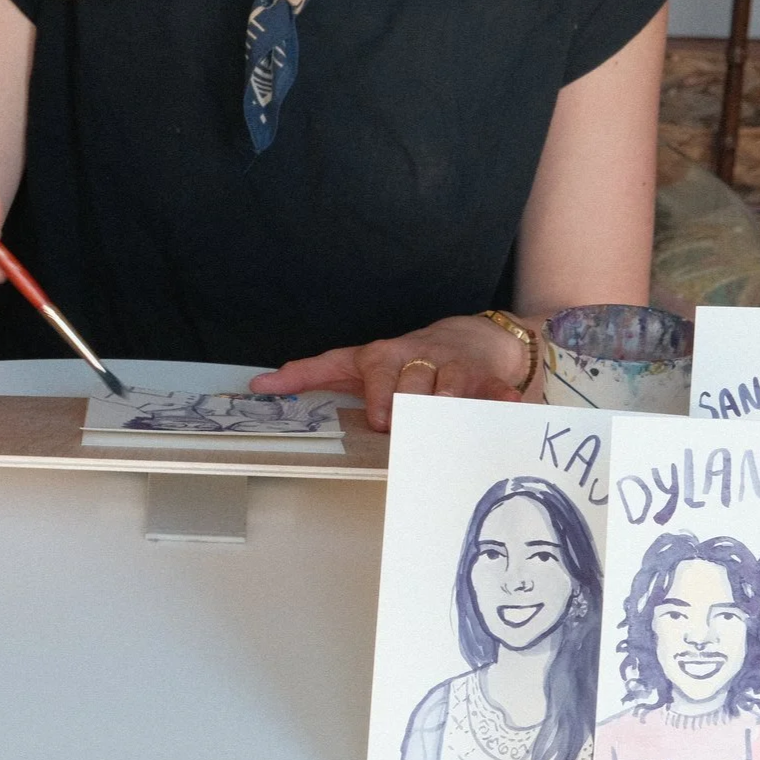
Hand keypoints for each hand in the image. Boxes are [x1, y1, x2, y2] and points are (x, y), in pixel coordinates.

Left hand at [250, 315, 530, 432]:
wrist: (472, 338)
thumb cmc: (407, 359)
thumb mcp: (360, 364)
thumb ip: (313, 374)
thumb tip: (258, 385)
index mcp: (382, 356)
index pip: (367, 367)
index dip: (371, 390)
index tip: (371, 416)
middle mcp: (416, 357)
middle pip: (406, 377)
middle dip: (398, 398)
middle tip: (390, 421)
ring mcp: (450, 365)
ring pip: (446, 383)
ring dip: (442, 401)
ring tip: (439, 417)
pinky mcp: (483, 378)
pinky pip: (491, 390)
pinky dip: (496, 400)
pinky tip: (501, 406)